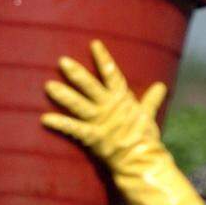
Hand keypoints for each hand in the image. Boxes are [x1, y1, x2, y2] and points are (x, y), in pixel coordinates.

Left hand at [41, 40, 205, 204]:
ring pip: (78, 104)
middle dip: (76, 73)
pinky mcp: (92, 137)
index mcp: (123, 99)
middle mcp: (109, 107)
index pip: (112, 74)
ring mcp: (100, 122)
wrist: (143, 161)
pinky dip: (59, 124)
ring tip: (48, 85)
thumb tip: (160, 86)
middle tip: (61, 61)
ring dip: (63, 95)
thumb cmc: (145, 139)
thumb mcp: (148, 116)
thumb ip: (150, 100)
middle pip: (90, 86)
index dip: (103, 58)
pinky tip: (44, 118)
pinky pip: (73, 129)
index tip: (94, 44)